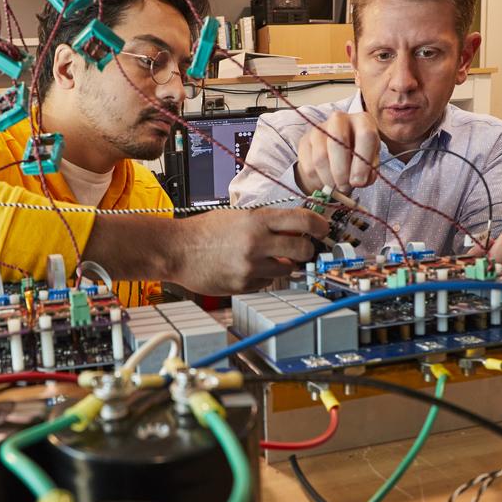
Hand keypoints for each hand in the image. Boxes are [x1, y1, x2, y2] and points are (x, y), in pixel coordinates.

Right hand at [169, 208, 329, 293]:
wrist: (176, 250)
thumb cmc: (204, 231)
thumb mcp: (238, 216)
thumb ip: (266, 222)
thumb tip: (295, 228)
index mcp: (256, 220)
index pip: (302, 220)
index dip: (320, 225)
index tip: (324, 229)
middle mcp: (257, 243)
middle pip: (303, 249)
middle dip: (307, 250)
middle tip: (302, 249)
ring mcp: (251, 267)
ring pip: (287, 270)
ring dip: (284, 265)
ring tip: (266, 258)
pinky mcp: (243, 285)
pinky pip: (267, 283)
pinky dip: (263, 277)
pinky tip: (246, 269)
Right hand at [294, 110, 380, 194]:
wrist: (336, 153)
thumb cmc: (358, 156)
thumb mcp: (370, 161)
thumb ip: (369, 171)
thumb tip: (358, 181)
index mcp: (362, 121)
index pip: (365, 135)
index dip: (362, 162)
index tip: (359, 183)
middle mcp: (340, 119)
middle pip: (338, 142)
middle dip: (341, 171)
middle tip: (344, 187)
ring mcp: (319, 129)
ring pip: (320, 157)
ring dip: (329, 179)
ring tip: (337, 187)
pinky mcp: (304, 141)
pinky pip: (309, 165)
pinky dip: (318, 180)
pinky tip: (326, 183)